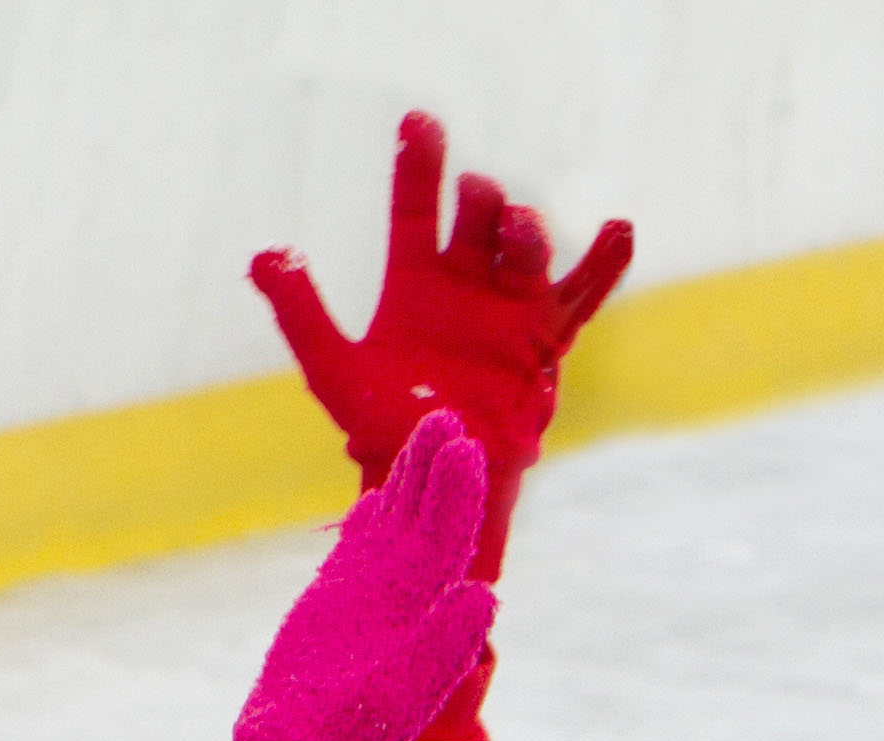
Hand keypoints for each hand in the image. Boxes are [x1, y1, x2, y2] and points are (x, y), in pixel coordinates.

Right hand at [234, 409, 494, 740]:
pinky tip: (374, 502)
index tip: (463, 446)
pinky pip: (357, 554)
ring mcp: (370, 593)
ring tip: (428, 430)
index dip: (456, 490)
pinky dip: (367, 525)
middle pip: (427, 515)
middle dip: (437, 466)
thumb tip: (484, 595)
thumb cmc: (363, 734)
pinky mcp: (336, 604)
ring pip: (394, 522)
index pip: (447, 533)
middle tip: (447, 417)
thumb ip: (445, 643)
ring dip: (409, 479)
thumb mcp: (408, 690)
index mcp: (423, 603)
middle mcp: (402, 590)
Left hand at [251, 112, 633, 577]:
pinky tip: (620, 230)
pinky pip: (584, 291)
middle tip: (476, 199)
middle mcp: (464, 286)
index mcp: (414, 284)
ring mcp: (508, 307)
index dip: (418, 166)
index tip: (418, 122)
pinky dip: (605, 262)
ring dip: (524, 228)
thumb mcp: (333, 367)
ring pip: (525, 245)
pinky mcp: (545, 336)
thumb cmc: (381, 428)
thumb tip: (264, 255)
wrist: (433, 475)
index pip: (418, 210)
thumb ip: (301, 312)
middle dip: (481, 200)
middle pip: (479, 217)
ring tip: (517, 229)